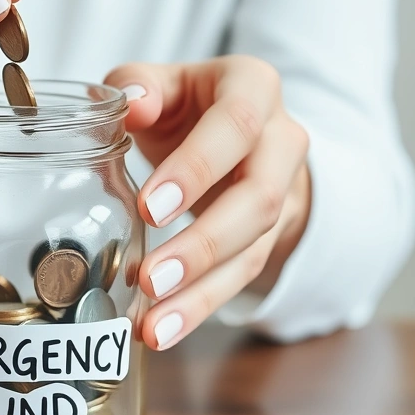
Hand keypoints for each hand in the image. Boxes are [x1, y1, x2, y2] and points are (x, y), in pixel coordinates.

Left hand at [105, 56, 311, 349]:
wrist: (234, 132)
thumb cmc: (187, 104)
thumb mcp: (163, 83)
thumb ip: (140, 84)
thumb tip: (132, 104)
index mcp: (253, 88)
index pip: (236, 125)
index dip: (197, 169)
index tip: (150, 208)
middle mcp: (281, 141)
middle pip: (257, 199)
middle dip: (203, 245)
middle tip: (151, 278)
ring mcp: (282, 193)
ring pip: (252, 249)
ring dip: (201, 293)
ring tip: (154, 326)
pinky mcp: (269, 236)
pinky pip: (240, 277)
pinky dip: (199, 308)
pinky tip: (161, 331)